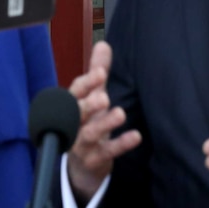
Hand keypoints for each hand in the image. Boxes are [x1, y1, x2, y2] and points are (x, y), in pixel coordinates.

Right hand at [67, 41, 141, 204]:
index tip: (100, 73)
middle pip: (77, 113)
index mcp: (73, 105)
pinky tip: (135, 136)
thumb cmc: (88, 121)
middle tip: (103, 97)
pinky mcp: (93, 160)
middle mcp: (73, 123)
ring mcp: (81, 144)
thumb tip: (103, 43)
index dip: (86, 83)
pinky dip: (120, 145)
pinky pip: (106, 153)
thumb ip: (97, 71)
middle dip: (89, 105)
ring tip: (120, 114)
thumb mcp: (92, 96)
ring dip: (104, 124)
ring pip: (89, 134)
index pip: (75, 92)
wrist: (82, 164)